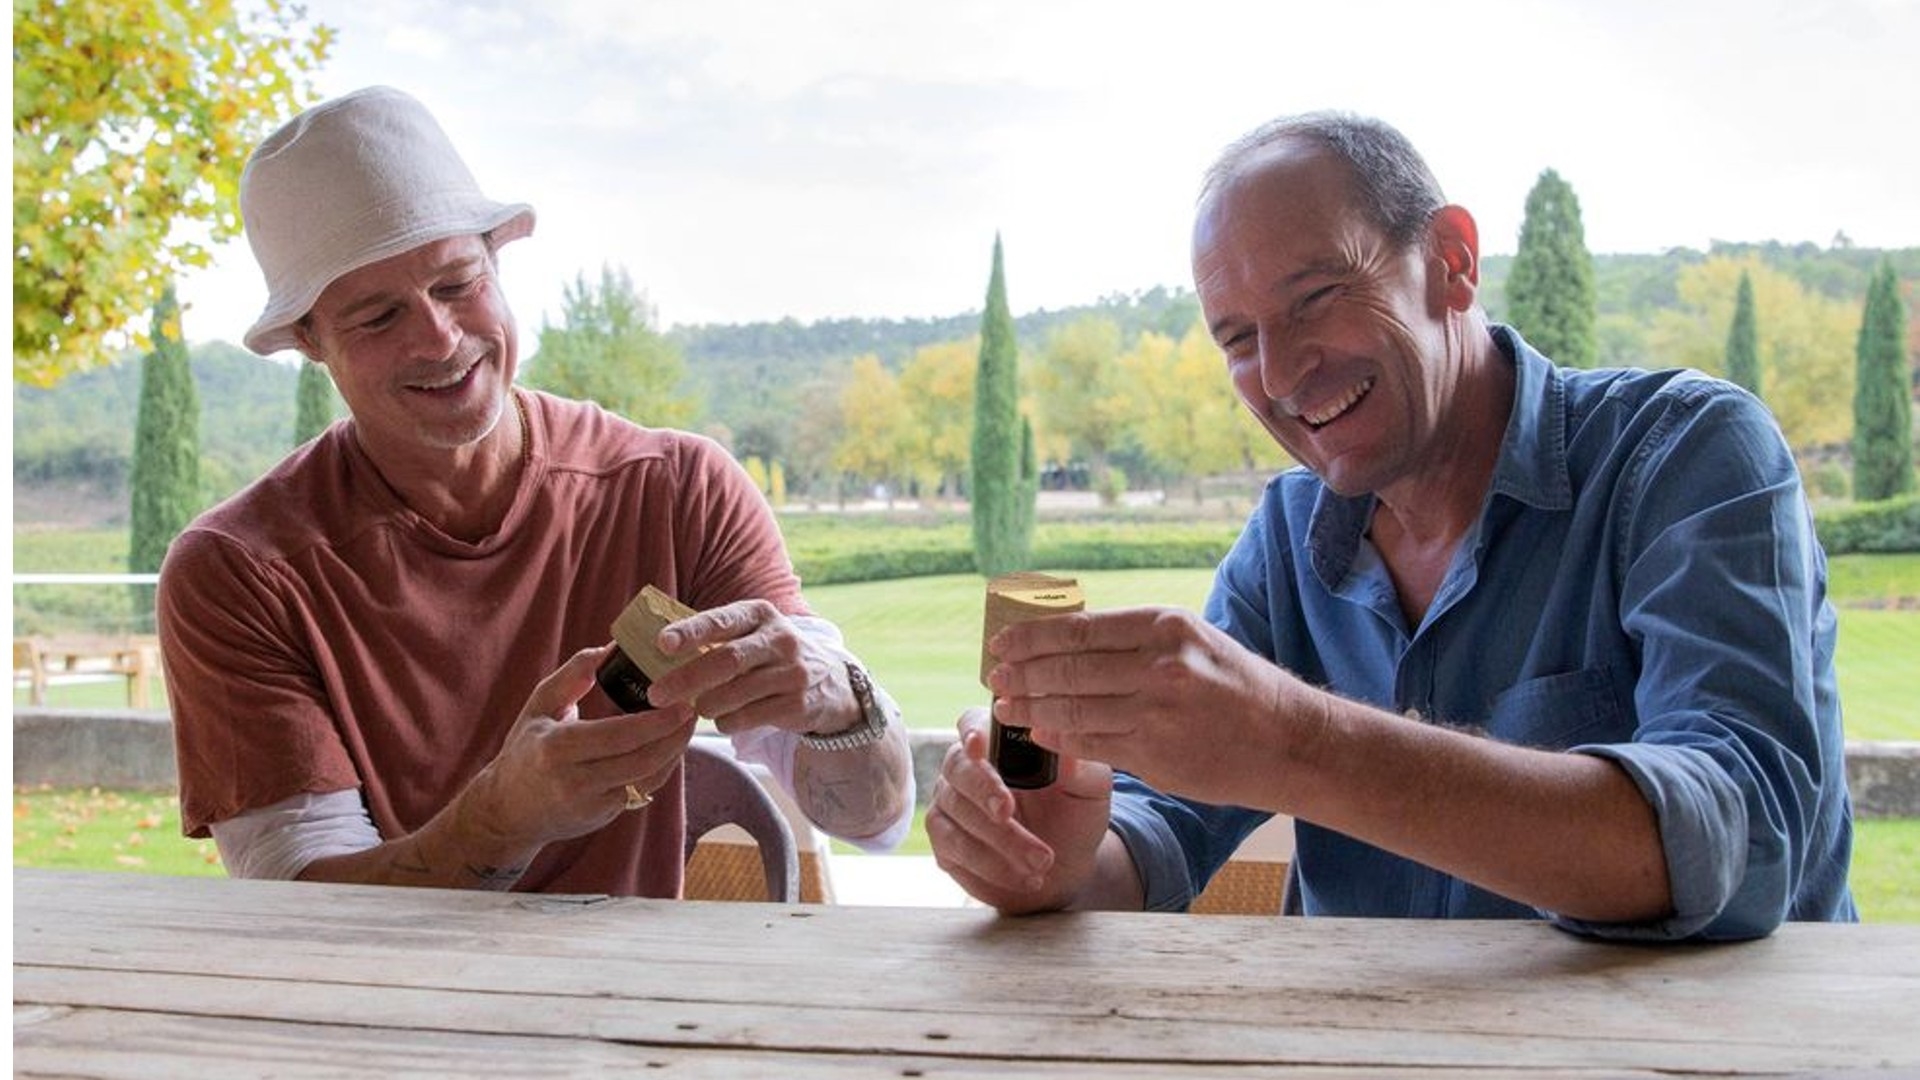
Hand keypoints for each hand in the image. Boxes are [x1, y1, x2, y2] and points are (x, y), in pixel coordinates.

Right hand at [466, 646, 695, 849]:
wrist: (509, 811)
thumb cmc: (525, 750)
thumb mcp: (539, 706)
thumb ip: (573, 676)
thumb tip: (608, 648)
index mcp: (557, 749)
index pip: (617, 736)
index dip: (655, 722)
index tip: (680, 701)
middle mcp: (575, 781)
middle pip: (640, 760)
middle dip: (673, 736)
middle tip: (694, 708)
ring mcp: (592, 804)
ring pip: (647, 779)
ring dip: (674, 752)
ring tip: (688, 724)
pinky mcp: (605, 816)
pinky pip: (643, 790)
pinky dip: (662, 767)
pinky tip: (671, 745)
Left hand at [646, 599, 855, 737]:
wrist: (830, 681)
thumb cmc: (769, 654)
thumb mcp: (751, 632)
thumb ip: (714, 636)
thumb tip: (656, 649)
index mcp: (760, 614)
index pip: (721, 620)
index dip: (690, 632)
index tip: (661, 643)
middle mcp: (780, 639)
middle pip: (725, 660)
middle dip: (685, 679)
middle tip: (656, 694)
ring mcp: (792, 672)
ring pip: (734, 693)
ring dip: (706, 705)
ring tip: (696, 707)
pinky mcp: (797, 703)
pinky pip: (748, 717)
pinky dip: (727, 721)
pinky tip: (724, 719)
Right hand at [925, 708, 1113, 913]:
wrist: (1066, 868)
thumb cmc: (1075, 816)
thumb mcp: (1090, 791)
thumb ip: (1078, 766)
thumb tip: (1060, 740)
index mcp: (1000, 742)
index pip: (973, 722)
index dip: (972, 731)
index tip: (980, 746)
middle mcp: (967, 767)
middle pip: (958, 767)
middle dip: (983, 790)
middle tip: (1007, 813)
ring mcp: (950, 803)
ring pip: (957, 812)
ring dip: (1000, 839)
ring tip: (1042, 861)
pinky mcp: (945, 842)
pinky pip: (954, 847)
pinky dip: (990, 864)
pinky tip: (1023, 876)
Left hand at [988, 606, 1304, 809]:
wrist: (1289, 740)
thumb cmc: (1236, 687)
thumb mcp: (1191, 640)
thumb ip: (1134, 639)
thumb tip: (1066, 638)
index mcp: (1165, 626)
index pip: (1080, 629)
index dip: (1032, 637)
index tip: (1003, 642)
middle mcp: (1159, 664)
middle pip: (1068, 668)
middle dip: (1022, 673)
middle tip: (994, 676)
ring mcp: (1156, 711)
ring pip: (1073, 707)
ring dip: (1031, 707)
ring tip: (1005, 706)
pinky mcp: (1155, 754)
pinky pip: (1091, 743)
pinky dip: (1058, 737)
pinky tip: (1039, 732)